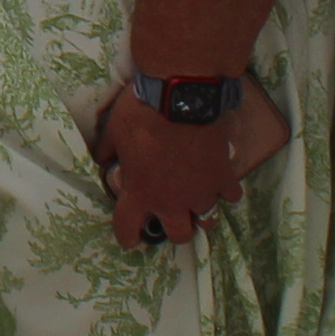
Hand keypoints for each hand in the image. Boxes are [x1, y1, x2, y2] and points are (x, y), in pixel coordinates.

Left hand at [90, 89, 245, 250]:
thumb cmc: (141, 114)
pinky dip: (226, 191)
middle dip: (175, 228)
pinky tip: (220, 181)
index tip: (131, 240)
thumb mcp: (113, 131)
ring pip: (208, 221)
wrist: (180, 96)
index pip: (128, 229)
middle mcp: (172, 201)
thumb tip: (103, 159)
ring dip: (202, 212)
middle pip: (179, 235)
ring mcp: (202, 192)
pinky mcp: (224, 177)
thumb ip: (108, 152)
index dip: (128, 237)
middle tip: (172, 213)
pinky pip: (231, 196)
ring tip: (198, 200)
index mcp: (140, 193)